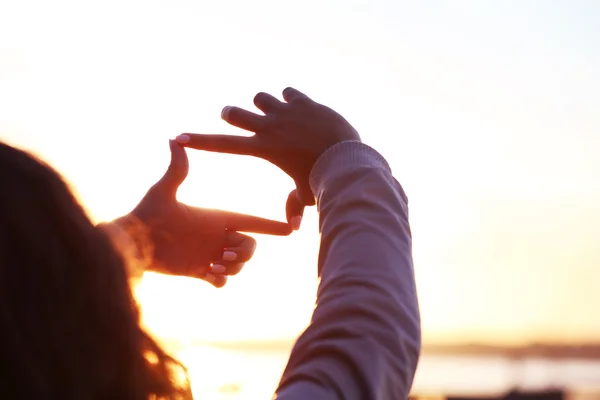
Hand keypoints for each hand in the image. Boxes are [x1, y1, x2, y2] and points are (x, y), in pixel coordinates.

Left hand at [123, 140, 290, 287]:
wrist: (132, 242)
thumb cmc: (146, 214)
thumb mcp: (163, 190)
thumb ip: (176, 168)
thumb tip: (174, 139)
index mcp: (215, 218)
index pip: (250, 221)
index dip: (270, 225)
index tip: (289, 228)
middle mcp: (215, 236)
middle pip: (249, 246)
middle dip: (246, 251)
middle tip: (225, 252)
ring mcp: (208, 254)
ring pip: (238, 264)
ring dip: (233, 266)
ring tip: (214, 265)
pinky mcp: (197, 271)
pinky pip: (221, 280)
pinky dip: (220, 280)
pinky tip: (209, 275)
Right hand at [176, 87, 360, 229]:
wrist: (346, 158)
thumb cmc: (323, 180)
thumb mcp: (304, 196)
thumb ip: (295, 206)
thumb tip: (293, 228)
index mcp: (262, 149)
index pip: (222, 145)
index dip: (199, 141)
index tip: (179, 136)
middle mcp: (268, 126)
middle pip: (235, 112)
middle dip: (231, 114)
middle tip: (234, 117)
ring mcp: (285, 111)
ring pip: (260, 97)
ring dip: (263, 105)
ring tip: (277, 115)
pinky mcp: (303, 101)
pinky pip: (288, 91)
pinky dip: (290, 99)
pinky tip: (300, 108)